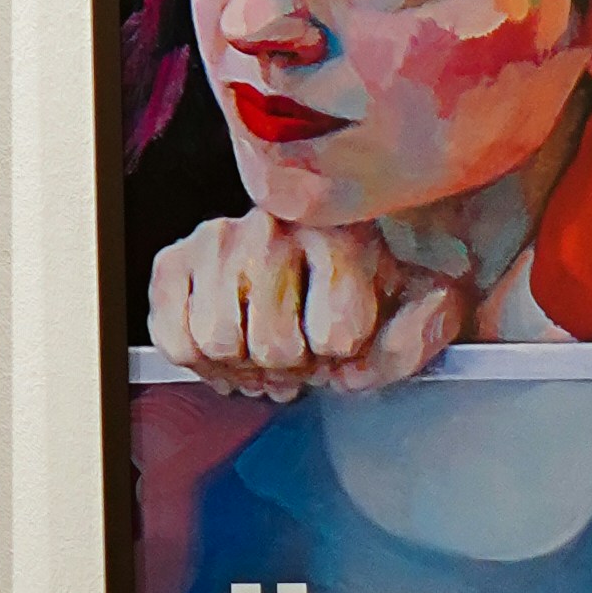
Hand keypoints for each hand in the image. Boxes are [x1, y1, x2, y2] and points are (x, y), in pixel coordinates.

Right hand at [136, 204, 473, 391]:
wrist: (305, 269)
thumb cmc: (360, 294)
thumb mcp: (410, 315)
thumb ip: (418, 333)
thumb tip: (395, 335)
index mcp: (340, 232)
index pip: (336, 333)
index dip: (341, 358)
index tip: (343, 341)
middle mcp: (274, 224)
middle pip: (273, 346)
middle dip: (290, 367)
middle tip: (299, 353)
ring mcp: (217, 238)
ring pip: (219, 342)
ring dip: (244, 366)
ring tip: (264, 349)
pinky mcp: (172, 261)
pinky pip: (176, 341)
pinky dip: (202, 363)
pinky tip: (230, 348)